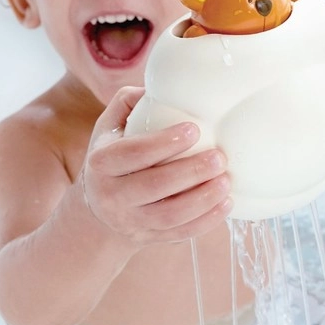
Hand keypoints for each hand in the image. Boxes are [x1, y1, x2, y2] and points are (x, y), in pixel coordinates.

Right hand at [81, 87, 231, 246]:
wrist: (96, 212)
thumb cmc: (111, 158)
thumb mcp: (107, 128)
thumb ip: (126, 102)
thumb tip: (157, 87)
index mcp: (102, 163)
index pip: (133, 153)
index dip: (163, 142)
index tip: (195, 129)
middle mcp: (112, 195)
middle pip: (154, 186)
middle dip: (190, 172)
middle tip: (220, 156)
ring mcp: (131, 221)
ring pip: (169, 215)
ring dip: (203, 199)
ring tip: (227, 180)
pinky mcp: (149, 238)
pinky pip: (180, 234)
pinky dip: (206, 221)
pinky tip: (227, 203)